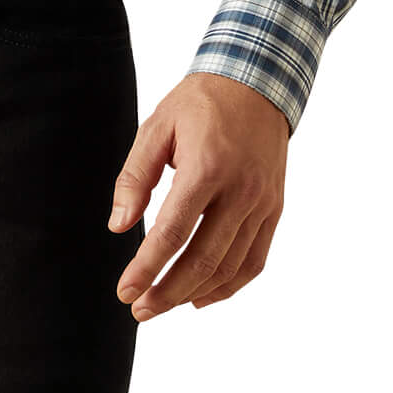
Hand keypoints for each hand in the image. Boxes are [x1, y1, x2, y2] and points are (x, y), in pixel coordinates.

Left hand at [108, 72, 288, 317]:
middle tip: (140, 309)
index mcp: (206, 167)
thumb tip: (119, 224)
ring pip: (230, 267)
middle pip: (203, 259)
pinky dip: (229, 286)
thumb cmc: (200, 103)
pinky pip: (254, 260)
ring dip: (194, 293)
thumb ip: (135, 176)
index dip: (146, 268)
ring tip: (163, 304)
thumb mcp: (157, 128)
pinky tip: (202, 295)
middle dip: (167, 291)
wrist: (256, 82)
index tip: (125, 291)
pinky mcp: (274, 209)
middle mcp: (239, 191)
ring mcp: (261, 203)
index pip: (172, 232)